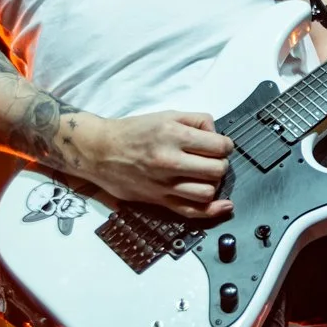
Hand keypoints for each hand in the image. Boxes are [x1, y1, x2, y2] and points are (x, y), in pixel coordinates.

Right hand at [82, 111, 233, 218]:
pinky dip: (212, 211)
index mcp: (174, 135)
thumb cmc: (133, 132)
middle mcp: (170, 160)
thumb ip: (196, 120)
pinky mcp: (159, 200)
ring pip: (208, 191)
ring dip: (214, 184)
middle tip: (212, 160)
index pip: (219, 146)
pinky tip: (224, 206)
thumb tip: (218, 134)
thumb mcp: (166, 115)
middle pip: (217, 169)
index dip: (226, 146)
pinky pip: (192, 211)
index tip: (220, 146)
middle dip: (221, 164)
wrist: (100, 151)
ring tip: (206, 177)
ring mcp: (164, 183)